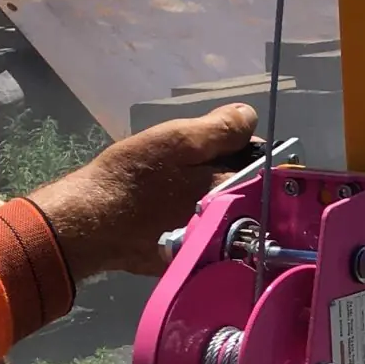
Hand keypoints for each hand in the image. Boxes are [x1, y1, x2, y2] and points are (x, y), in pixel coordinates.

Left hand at [31, 104, 258, 280]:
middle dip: (258, 196)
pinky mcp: (198, 244)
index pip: (254, 152)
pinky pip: (229, 243)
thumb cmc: (136, 182)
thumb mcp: (178, 144)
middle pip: (252, 185)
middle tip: (255, 209)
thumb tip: (250, 115)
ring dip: (248, 222)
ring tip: (247, 231)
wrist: (96, 228)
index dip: (265, 164)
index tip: (268, 181)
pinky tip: (236, 247)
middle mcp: (207, 179)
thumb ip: (217, 130)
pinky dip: (235, 244)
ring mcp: (204, 213)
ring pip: (244, 214)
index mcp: (205, 150)